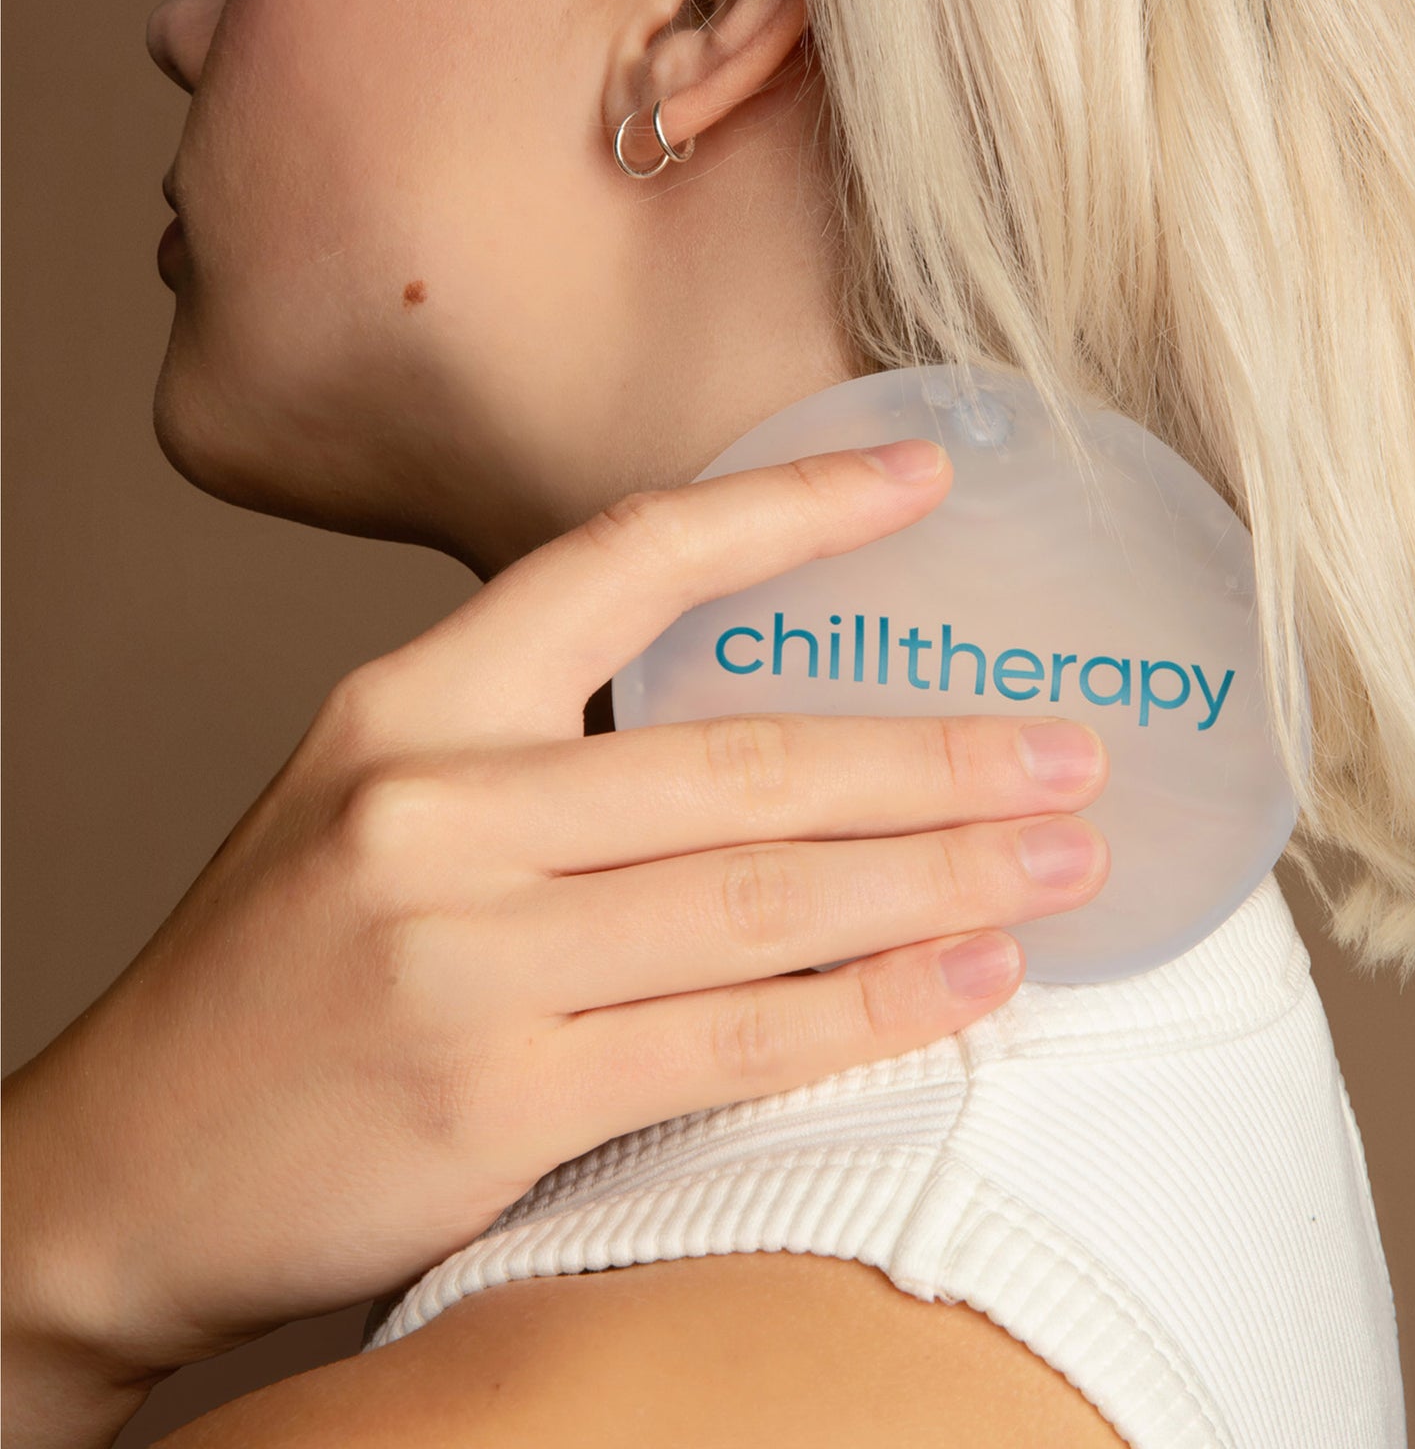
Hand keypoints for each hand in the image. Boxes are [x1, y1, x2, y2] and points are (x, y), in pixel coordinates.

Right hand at [2, 438, 1108, 1443]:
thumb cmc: (274, 977)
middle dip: (930, 756)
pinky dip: (871, 1008)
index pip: (623, 560)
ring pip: (761, 898)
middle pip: (740, 760)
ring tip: (1062, 858)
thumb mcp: (369, 800)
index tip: (922, 479)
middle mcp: (434, 807)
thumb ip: (534, 749)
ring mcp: (461, 954)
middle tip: (1067, 745)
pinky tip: (968, 980)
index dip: (788, 513)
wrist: (111, 1172)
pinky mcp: (494, 1098)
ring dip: (938, 875)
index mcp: (409, 704)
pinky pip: (730, 1037)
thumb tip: (761, 731)